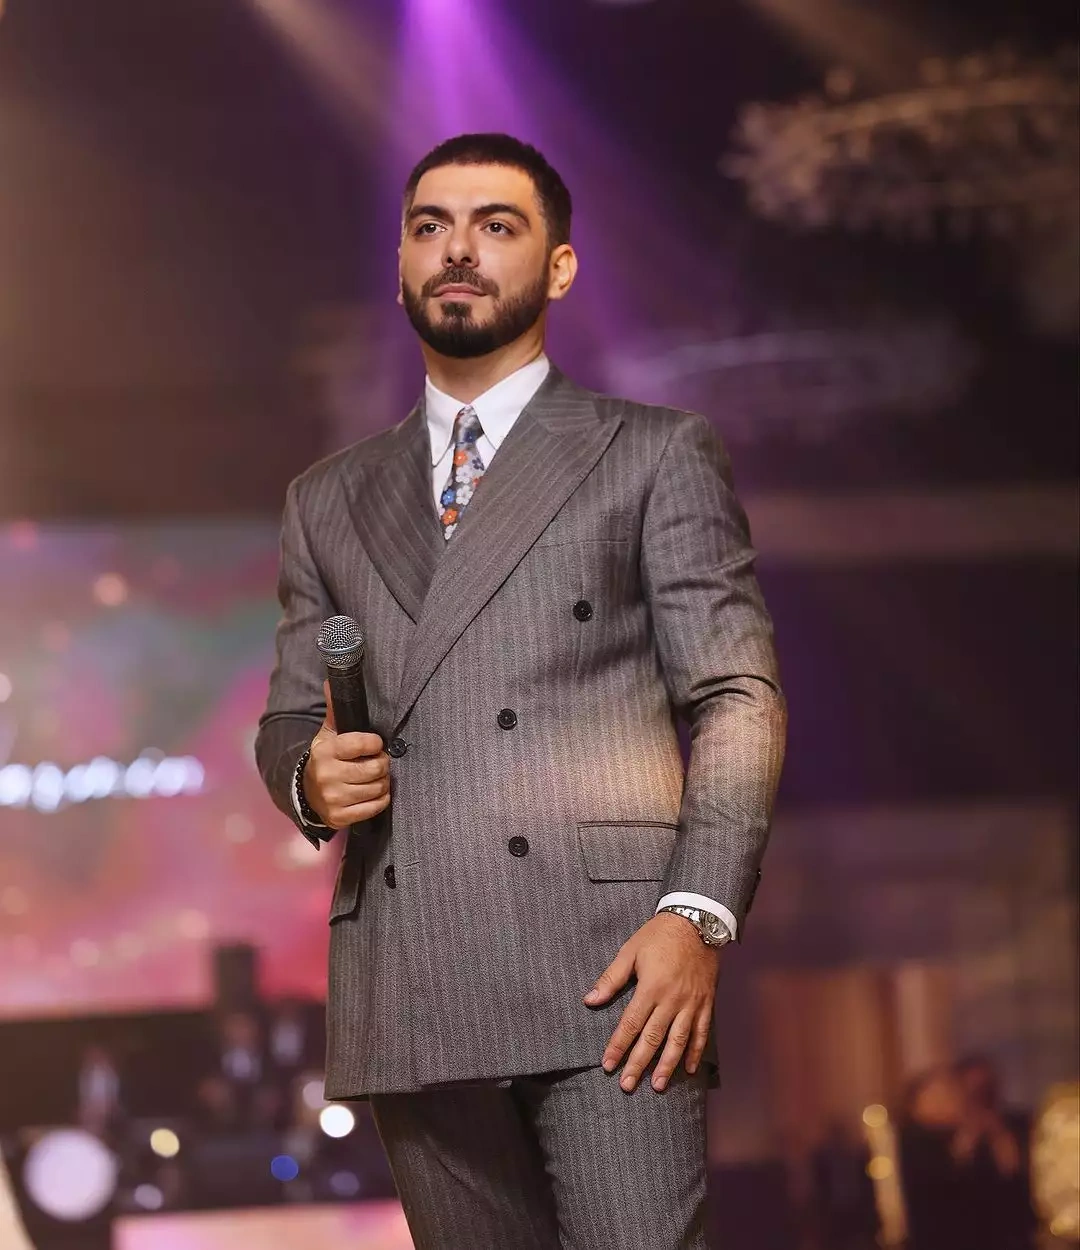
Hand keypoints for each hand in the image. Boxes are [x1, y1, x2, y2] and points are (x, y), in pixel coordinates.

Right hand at [303, 680, 390, 828]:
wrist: (307, 793)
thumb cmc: (326, 759)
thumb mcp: (327, 735)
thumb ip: (334, 711)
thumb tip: (331, 682)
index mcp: (326, 751)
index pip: (361, 743)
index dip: (375, 743)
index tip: (375, 744)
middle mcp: (328, 775)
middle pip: (375, 768)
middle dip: (382, 763)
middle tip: (378, 761)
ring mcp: (334, 798)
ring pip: (378, 788)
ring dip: (383, 781)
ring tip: (375, 777)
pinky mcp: (340, 817)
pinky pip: (376, 807)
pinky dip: (381, 799)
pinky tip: (374, 793)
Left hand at [584, 911, 720, 1092]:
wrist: (696, 922)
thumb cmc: (659, 936)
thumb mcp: (630, 952)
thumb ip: (611, 979)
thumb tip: (590, 1000)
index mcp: (651, 988)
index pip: (631, 1024)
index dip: (618, 1046)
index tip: (608, 1065)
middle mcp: (672, 1001)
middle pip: (653, 1039)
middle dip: (638, 1064)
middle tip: (627, 1085)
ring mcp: (691, 1004)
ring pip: (678, 1041)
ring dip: (667, 1066)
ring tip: (657, 1086)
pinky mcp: (705, 1003)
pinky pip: (701, 1033)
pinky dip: (695, 1052)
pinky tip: (687, 1069)